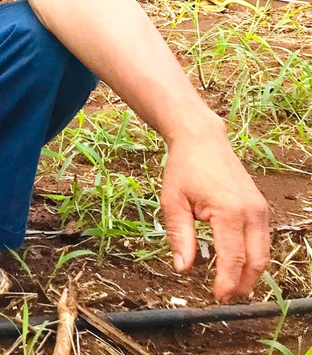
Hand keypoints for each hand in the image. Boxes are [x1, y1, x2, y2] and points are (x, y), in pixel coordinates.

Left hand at [161, 130, 268, 299]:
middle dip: (243, 283)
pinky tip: (237, 264)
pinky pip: (262, 239)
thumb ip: (179, 235)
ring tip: (232, 286)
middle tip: (226, 297)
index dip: (226, 281)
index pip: (233, 257)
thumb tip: (182, 268)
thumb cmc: (183, 169)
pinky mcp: (260, 207)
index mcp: (229, 212)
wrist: (202, 140)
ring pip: (263, 252)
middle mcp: (252, 212)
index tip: (217, 297)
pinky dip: (253, 256)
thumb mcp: (172, 201)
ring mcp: (260, 209)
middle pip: (256, 260)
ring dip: (250, 272)